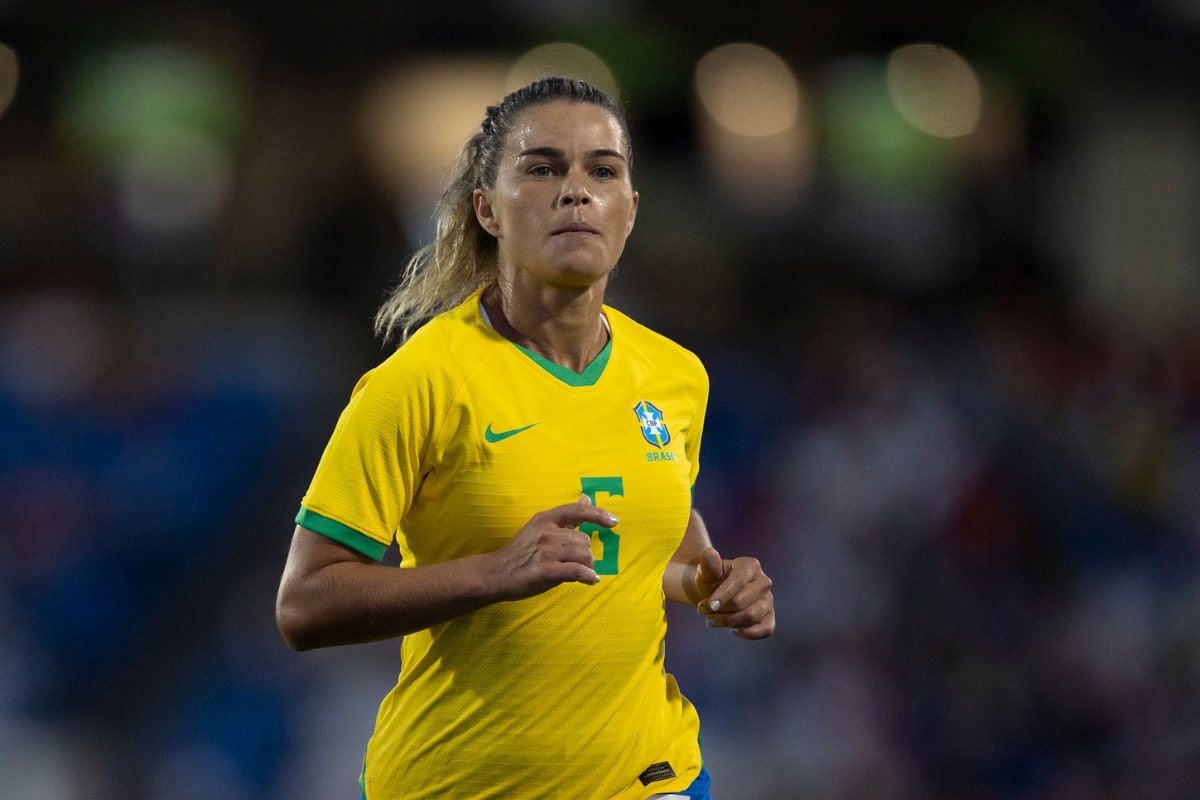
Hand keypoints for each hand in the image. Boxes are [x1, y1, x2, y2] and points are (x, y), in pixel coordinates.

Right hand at [492, 495, 616, 599]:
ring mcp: (546, 552)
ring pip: (585, 555)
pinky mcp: (546, 571)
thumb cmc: (521, 552)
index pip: (577, 511)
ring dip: (587, 565)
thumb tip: (586, 497)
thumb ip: (565, 517)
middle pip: (585, 539)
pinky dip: (588, 577)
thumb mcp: (540, 527)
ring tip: (579, 572)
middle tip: (576, 562)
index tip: (614, 521)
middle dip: (586, 553)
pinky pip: (578, 571)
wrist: (495, 573)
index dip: (599, 514)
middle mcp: (547, 532)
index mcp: (545, 519)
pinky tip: (590, 580)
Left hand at [695, 546, 774, 638]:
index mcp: (751, 566)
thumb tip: (710, 553)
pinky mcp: (770, 617)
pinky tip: (731, 630)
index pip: (738, 581)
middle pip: (742, 602)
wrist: (716, 593)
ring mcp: (768, 600)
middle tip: (701, 611)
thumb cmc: (712, 580)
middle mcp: (764, 582)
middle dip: (719, 611)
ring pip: (752, 617)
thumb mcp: (706, 572)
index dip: (722, 595)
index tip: (705, 606)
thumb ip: (708, 565)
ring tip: (710, 621)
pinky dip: (748, 633)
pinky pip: (766, 629)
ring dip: (728, 622)